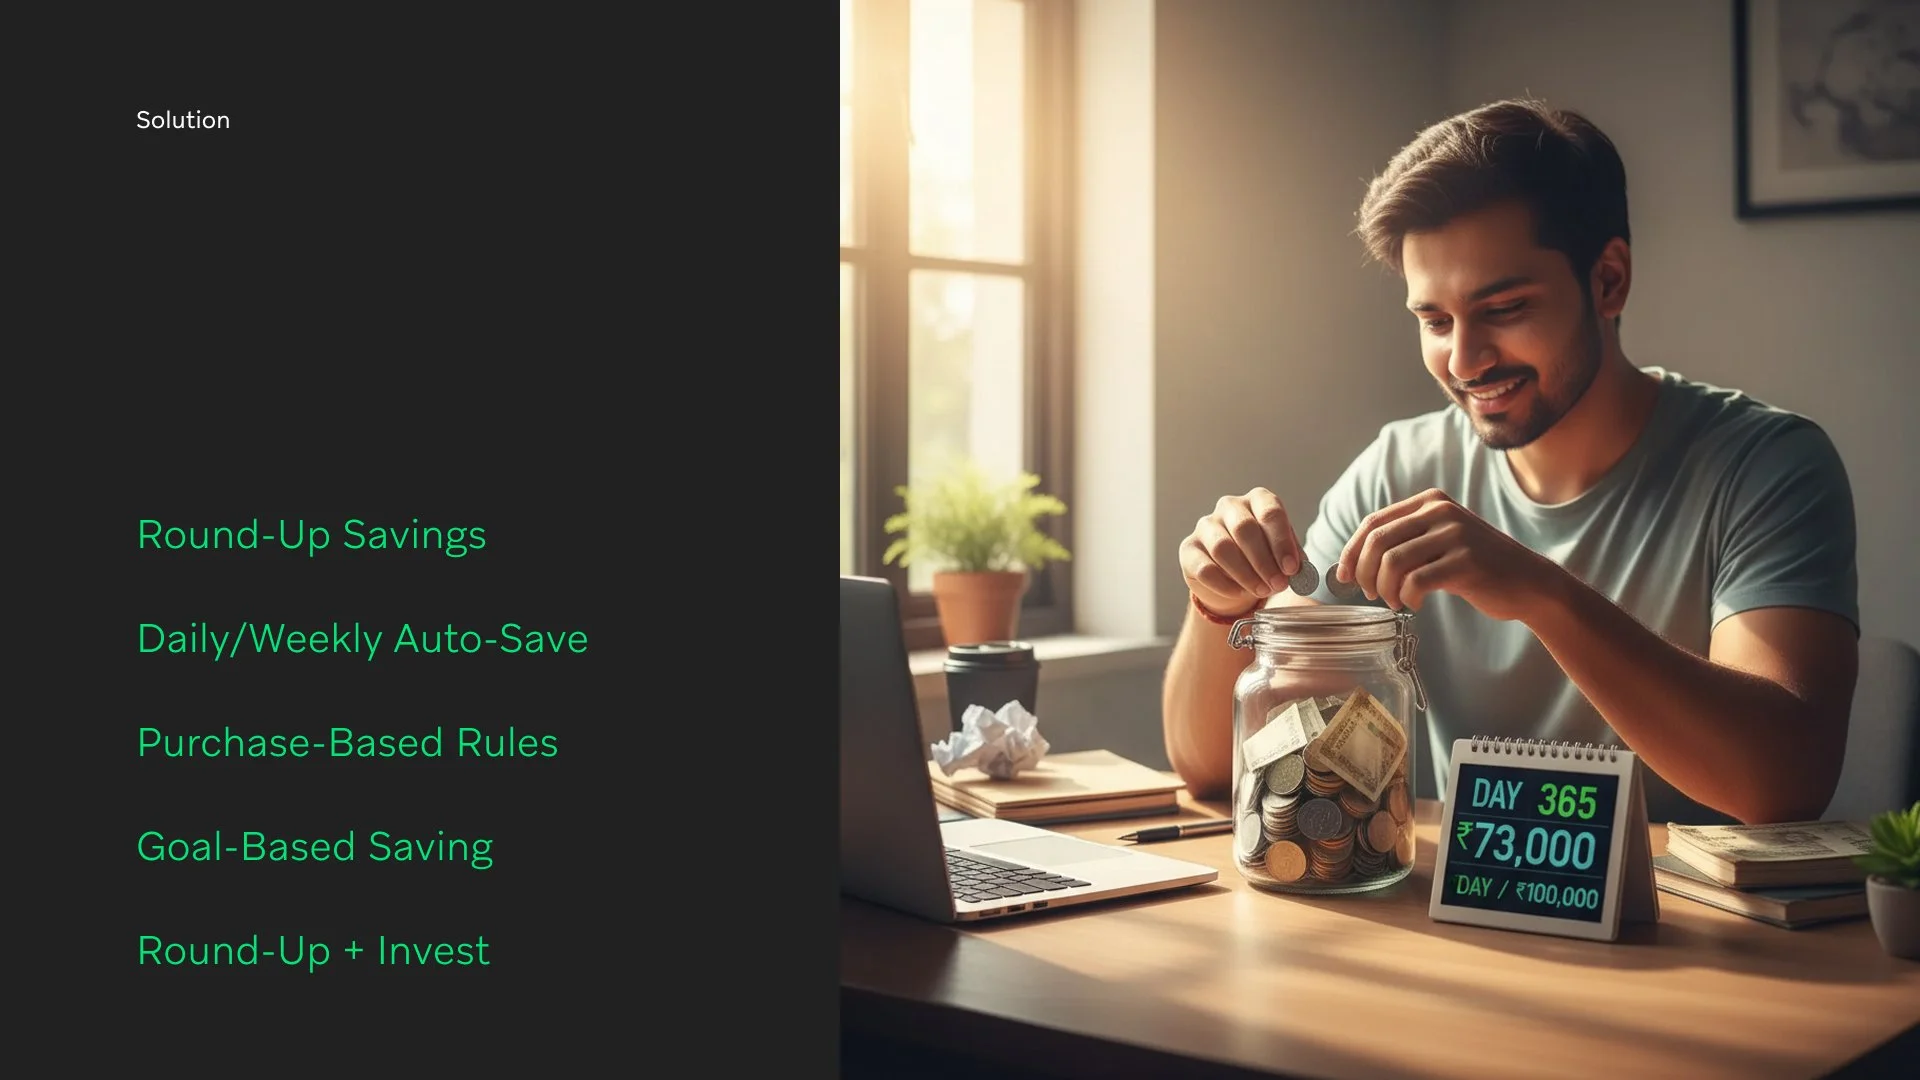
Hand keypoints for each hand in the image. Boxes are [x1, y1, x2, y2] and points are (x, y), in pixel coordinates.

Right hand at [1179, 488, 1304, 616]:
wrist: (1231, 578)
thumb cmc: (1262, 558)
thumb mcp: (1282, 554)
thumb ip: (1293, 559)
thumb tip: (1301, 572)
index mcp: (1257, 500)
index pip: (1270, 512)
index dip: (1282, 542)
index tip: (1291, 568)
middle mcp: (1230, 506)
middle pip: (1245, 529)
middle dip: (1264, 561)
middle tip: (1278, 584)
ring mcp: (1206, 525)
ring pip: (1223, 548)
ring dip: (1246, 574)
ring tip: (1262, 591)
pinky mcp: (1189, 548)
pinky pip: (1205, 568)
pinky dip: (1225, 585)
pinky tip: (1239, 592)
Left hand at [1336, 488, 1556, 620]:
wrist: (1528, 582)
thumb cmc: (1476, 567)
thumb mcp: (1439, 541)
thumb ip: (1404, 541)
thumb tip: (1351, 564)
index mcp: (1430, 502)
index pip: (1373, 522)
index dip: (1351, 552)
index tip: (1344, 578)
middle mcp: (1440, 511)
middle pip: (1377, 542)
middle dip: (1364, 574)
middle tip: (1370, 595)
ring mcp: (1455, 534)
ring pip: (1392, 563)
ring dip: (1385, 589)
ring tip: (1394, 601)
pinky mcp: (1466, 562)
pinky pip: (1416, 582)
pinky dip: (1407, 598)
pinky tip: (1415, 604)